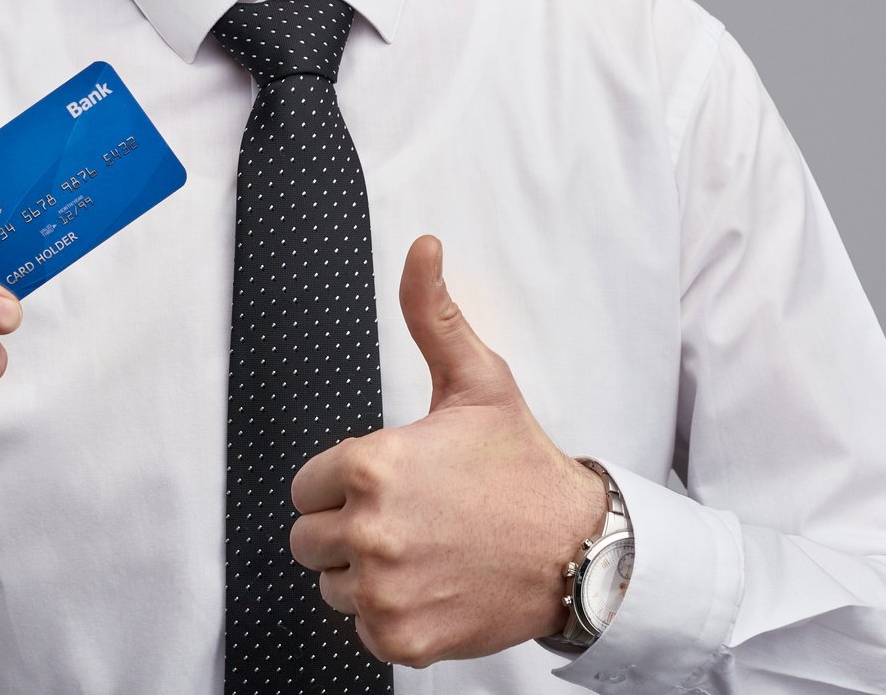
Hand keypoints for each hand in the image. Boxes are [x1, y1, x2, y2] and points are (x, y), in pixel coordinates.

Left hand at [288, 235, 608, 665]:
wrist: (579, 550)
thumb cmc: (522, 465)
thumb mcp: (479, 381)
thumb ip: (433, 315)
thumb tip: (423, 248)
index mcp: (371, 465)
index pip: (306, 487)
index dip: (343, 485)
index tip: (392, 485)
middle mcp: (369, 530)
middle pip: (309, 540)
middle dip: (347, 530)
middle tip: (409, 520)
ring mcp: (383, 589)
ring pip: (333, 586)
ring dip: (367, 574)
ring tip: (426, 552)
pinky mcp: (400, 637)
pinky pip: (362, 627)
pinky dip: (391, 614)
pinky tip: (434, 587)